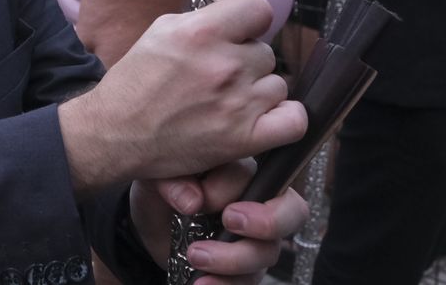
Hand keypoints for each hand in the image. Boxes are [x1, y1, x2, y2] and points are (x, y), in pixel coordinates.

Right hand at [60, 0, 305, 189]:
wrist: (114, 132)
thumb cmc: (134, 82)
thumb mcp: (161, 31)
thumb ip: (204, 20)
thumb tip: (238, 17)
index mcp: (201, 32)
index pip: (258, 8)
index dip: (249, 21)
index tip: (239, 33)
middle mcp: (224, 65)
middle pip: (265, 52)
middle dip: (244, 62)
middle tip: (217, 77)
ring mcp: (238, 103)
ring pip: (277, 85)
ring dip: (257, 92)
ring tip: (227, 102)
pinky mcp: (244, 138)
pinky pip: (294, 121)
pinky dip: (285, 119)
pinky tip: (263, 118)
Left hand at [131, 161, 308, 283]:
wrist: (153, 225)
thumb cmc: (166, 190)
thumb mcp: (157, 177)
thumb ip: (171, 180)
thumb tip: (191, 200)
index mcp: (241, 171)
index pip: (256, 174)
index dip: (231, 189)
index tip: (203, 201)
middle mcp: (259, 204)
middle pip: (292, 211)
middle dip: (266, 220)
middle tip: (230, 222)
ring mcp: (258, 240)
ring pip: (268, 252)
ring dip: (232, 259)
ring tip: (195, 257)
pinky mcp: (248, 270)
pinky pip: (250, 282)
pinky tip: (201, 283)